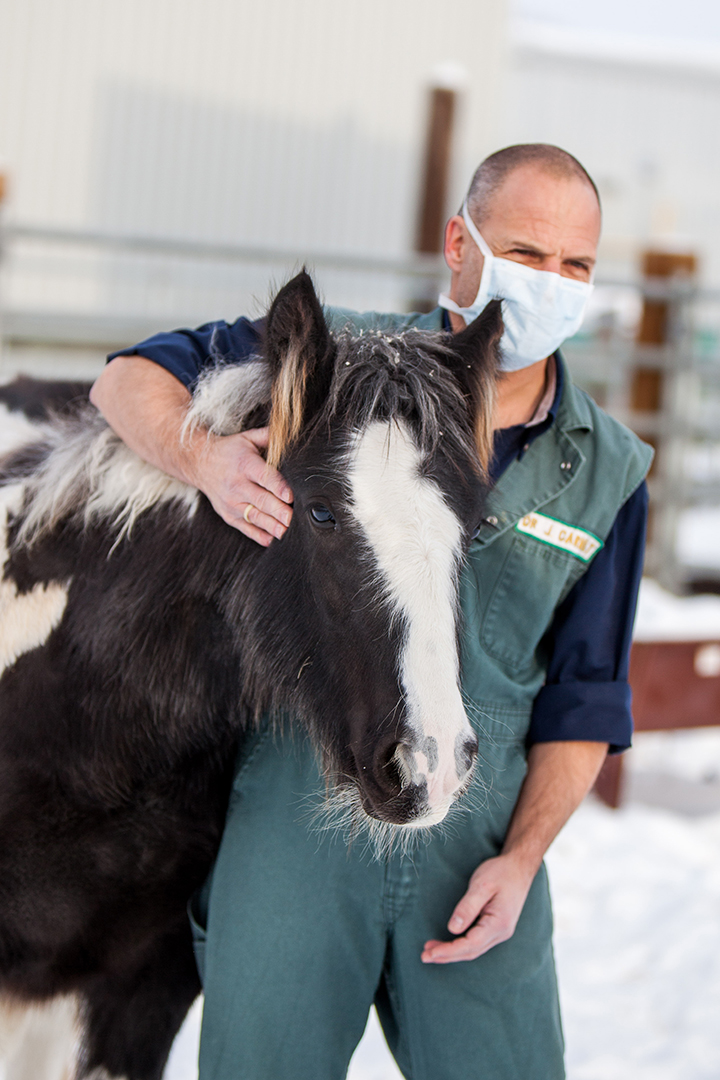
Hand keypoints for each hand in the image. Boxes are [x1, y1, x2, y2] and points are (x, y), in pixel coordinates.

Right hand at [191, 427, 292, 545]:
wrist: (198, 463)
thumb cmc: (229, 451)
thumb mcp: (247, 438)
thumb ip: (269, 437)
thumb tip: (290, 431)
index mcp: (245, 464)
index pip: (264, 477)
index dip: (278, 487)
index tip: (291, 497)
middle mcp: (237, 485)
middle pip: (262, 501)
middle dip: (279, 511)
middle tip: (294, 519)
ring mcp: (231, 503)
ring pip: (255, 517)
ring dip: (272, 526)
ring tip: (286, 532)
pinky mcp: (228, 515)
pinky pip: (245, 528)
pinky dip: (259, 535)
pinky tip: (272, 539)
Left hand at [421, 853, 534, 963]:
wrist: (519, 868)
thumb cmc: (501, 873)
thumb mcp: (481, 885)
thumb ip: (467, 907)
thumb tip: (453, 929)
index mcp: (499, 924)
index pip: (470, 944)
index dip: (448, 951)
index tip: (429, 953)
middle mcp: (501, 933)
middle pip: (471, 951)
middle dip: (447, 955)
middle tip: (424, 956)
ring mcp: (500, 932)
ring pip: (474, 949)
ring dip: (452, 953)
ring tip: (431, 951)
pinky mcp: (496, 928)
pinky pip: (477, 943)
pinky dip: (461, 946)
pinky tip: (449, 944)